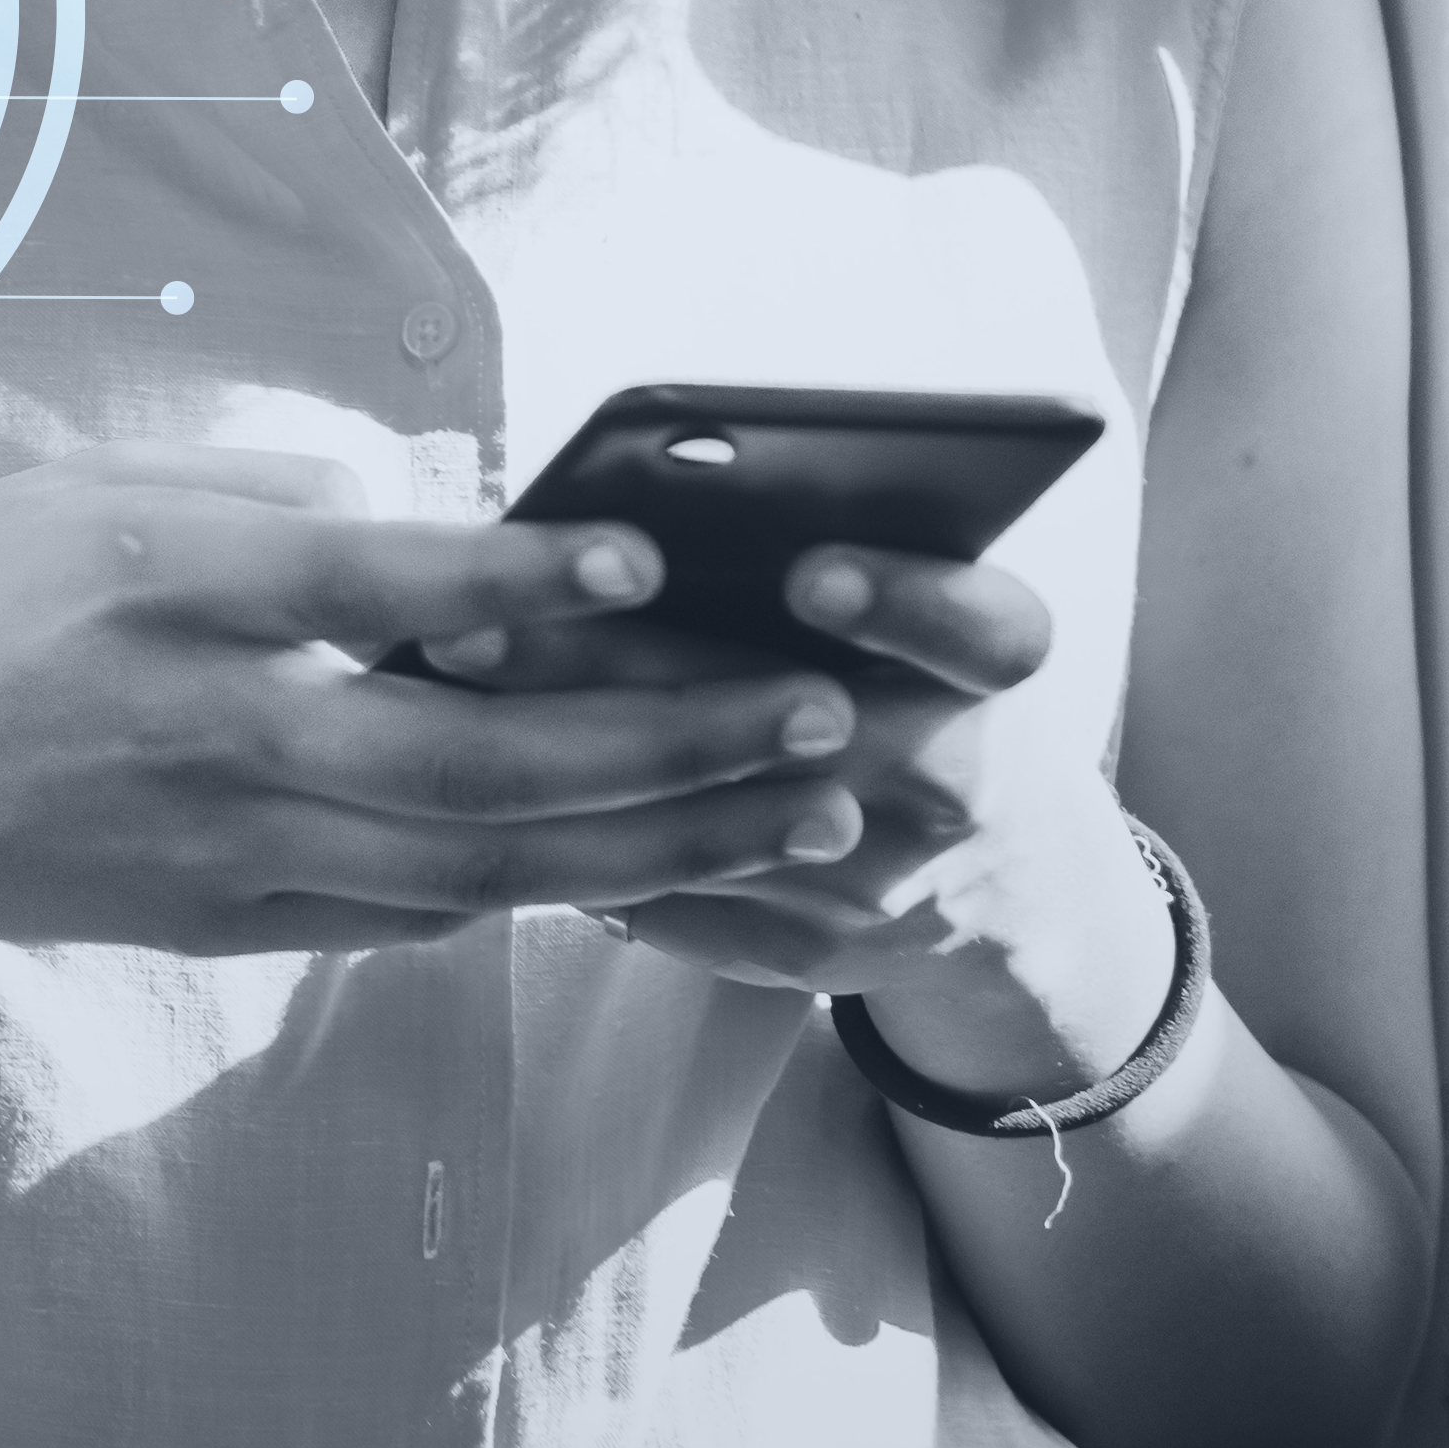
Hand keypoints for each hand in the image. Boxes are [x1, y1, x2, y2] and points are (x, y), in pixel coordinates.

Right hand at [0, 443, 873, 980]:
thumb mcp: (67, 494)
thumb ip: (251, 496)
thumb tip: (415, 515)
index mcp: (165, 595)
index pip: (372, 586)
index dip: (521, 576)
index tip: (648, 555)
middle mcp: (211, 733)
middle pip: (482, 759)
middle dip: (671, 743)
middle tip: (815, 712)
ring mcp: (224, 847)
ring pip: (483, 861)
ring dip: (656, 837)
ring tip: (793, 802)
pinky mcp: (225, 919)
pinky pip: (417, 911)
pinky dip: (542, 886)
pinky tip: (639, 858)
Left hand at [447, 543, 1167, 1100]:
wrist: (1007, 888)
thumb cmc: (921, 692)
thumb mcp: (922, 624)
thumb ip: (825, 559)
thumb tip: (640, 493)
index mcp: (996, 681)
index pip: (984, 634)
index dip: (904, 603)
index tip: (807, 571)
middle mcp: (957, 783)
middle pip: (791, 724)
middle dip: (625, 669)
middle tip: (477, 622)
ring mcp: (883, 884)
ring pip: (708, 824)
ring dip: (564, 761)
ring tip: (441, 690)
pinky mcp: (813, 954)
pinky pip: (674, 903)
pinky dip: (572, 841)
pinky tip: (465, 786)